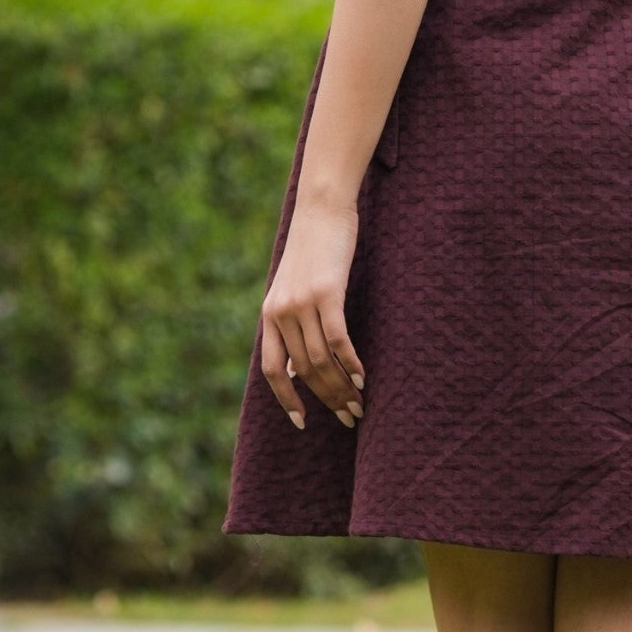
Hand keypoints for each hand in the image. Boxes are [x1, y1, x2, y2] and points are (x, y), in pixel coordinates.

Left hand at [261, 197, 364, 430]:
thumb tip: (298, 366)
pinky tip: (363, 378)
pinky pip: (337, 340)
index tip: (302, 421)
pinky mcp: (327, 292)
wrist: (322, 210)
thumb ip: (292, 324)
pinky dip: (350, 363)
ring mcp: (302, 302)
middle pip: (303, 371)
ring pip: (321, 360)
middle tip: (350, 416)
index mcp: (269, 315)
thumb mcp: (294, 288)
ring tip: (360, 404)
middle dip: (327, 399)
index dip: (286, 399)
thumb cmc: (314, 250)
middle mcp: (281, 312)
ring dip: (342, 387)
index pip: (272, 369)